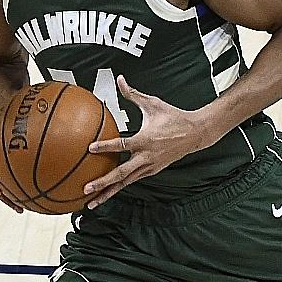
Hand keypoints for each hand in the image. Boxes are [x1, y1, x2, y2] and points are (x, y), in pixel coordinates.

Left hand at [83, 77, 206, 207]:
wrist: (195, 134)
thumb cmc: (173, 117)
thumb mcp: (153, 104)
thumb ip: (133, 94)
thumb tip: (120, 79)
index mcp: (145, 140)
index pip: (122, 145)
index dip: (106, 146)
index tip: (90, 148)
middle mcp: (146, 157)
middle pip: (121, 173)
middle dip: (103, 183)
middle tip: (86, 188)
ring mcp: (149, 167)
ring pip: (125, 183)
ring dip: (108, 193)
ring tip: (91, 202)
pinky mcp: (151, 171)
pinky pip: (131, 181)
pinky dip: (118, 188)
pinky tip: (106, 194)